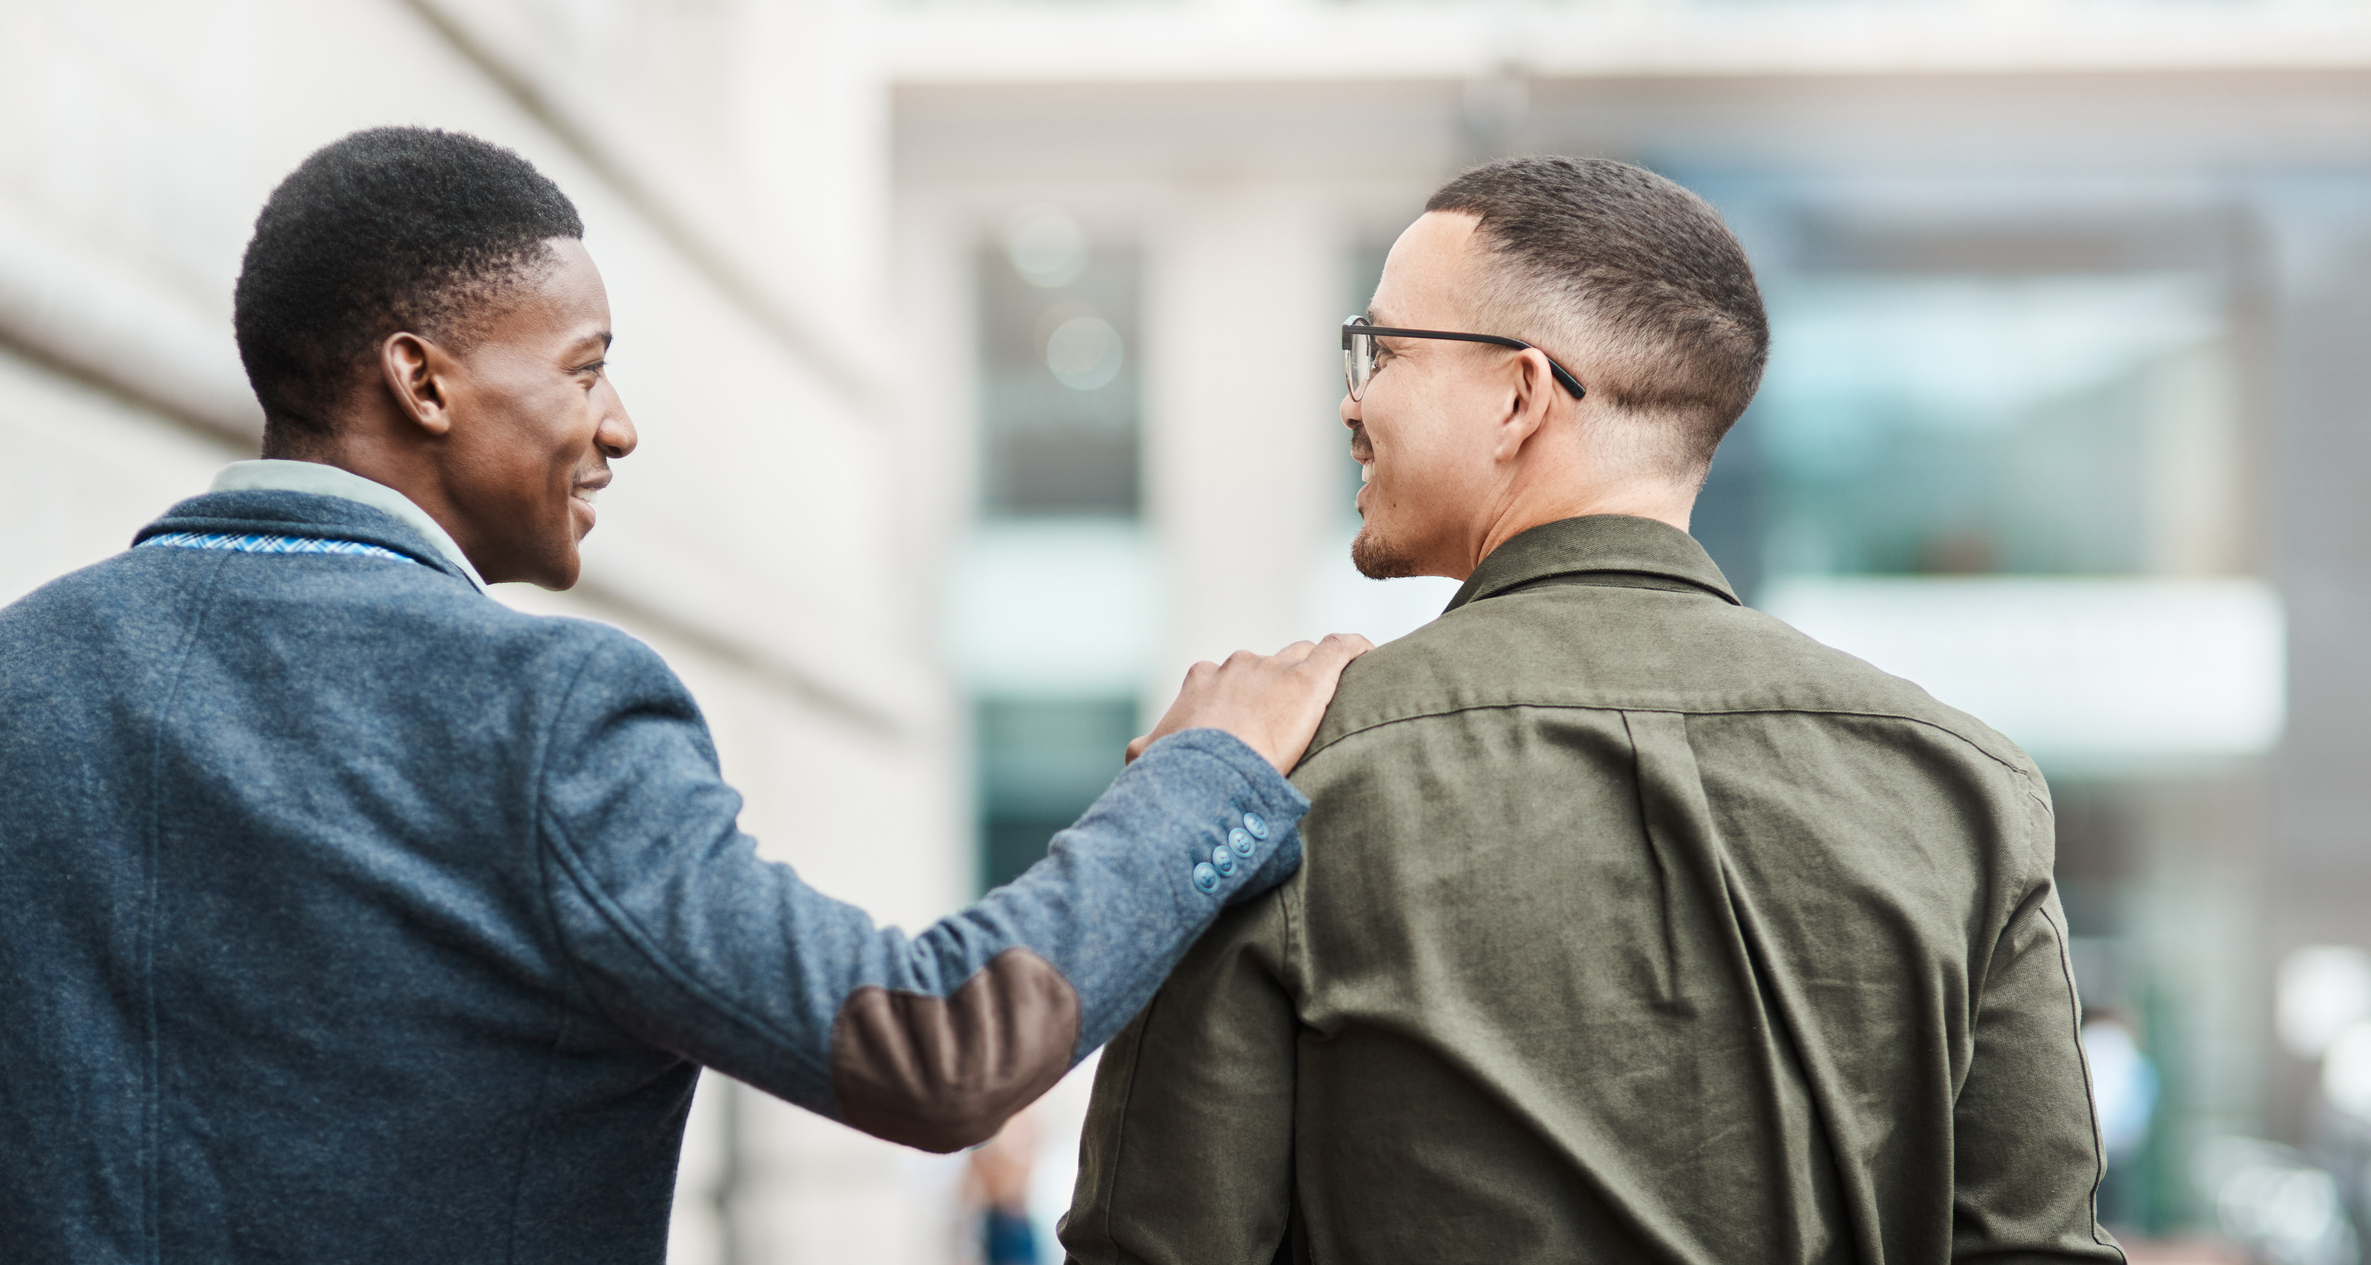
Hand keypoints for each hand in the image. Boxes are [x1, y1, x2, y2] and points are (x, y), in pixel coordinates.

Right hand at [1126, 634, 1374, 774]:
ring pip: (1302, 655)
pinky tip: (1369, 655)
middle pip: (1266, 665)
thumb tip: (1136, 755)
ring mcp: (1274, 668)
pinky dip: (1355, 649)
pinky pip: (1339, 649)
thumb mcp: (1148, 758)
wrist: (1208, 766)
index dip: (1242, 697)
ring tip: (1334, 696)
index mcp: (1202, 679)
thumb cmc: (1178, 767)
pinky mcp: (1309, 679)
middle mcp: (1237, 665)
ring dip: (1314, 671)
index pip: (1227, 676)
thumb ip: (1145, 750)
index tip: (1251, 721)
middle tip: (1290, 721)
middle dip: (1277, 686)